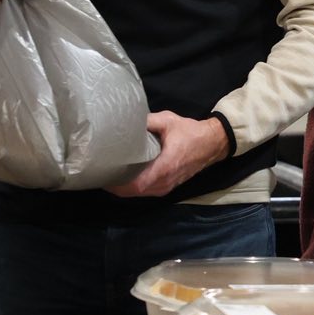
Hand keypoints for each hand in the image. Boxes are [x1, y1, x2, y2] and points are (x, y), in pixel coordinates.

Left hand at [109, 112, 229, 197]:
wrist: (213, 143)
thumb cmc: (190, 132)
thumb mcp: (168, 121)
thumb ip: (146, 121)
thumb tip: (124, 121)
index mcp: (165, 167)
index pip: (136, 184)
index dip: (117, 183)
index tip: (103, 174)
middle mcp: (165, 181)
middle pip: (133, 192)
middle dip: (116, 185)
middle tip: (100, 172)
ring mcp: (167, 186)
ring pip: (139, 193)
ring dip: (124, 187)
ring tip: (109, 174)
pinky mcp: (168, 186)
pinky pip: (146, 191)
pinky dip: (134, 187)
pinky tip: (125, 177)